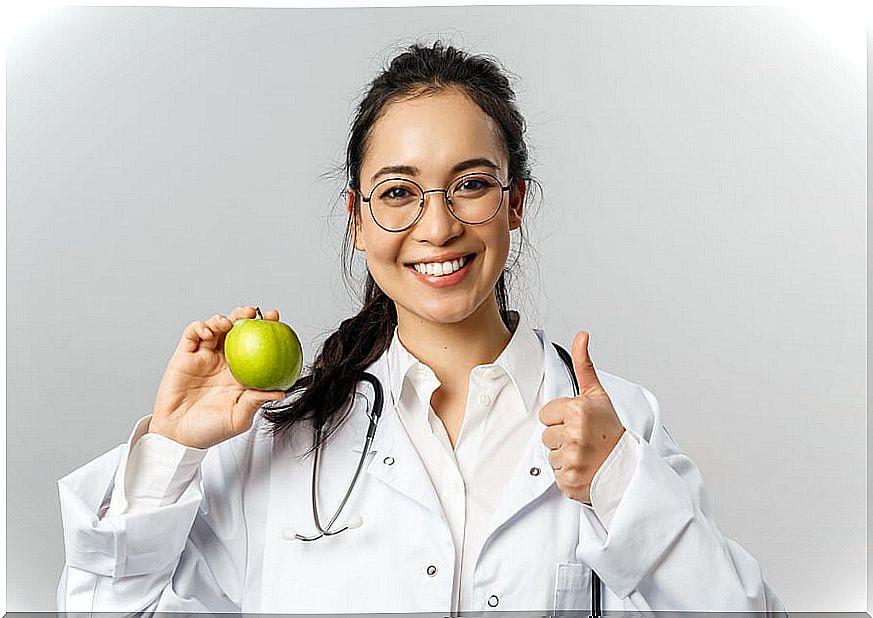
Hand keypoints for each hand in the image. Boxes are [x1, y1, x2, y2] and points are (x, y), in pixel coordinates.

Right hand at [149, 305, 287, 448]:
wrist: (179, 436)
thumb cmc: (211, 430)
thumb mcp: (239, 418)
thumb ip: (256, 401)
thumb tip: (281, 391)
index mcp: (241, 372)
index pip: (257, 344)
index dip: (266, 329)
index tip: (275, 319)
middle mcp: (224, 361)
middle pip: (236, 329)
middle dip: (245, 315)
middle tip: (254, 312)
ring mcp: (204, 357)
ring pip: (215, 327)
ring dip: (222, 318)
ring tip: (229, 323)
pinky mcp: (184, 357)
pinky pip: (192, 334)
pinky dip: (199, 327)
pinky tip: (207, 331)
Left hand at [538, 331, 625, 503]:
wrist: (628, 467)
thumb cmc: (611, 430)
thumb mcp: (598, 395)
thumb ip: (584, 365)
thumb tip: (581, 335)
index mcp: (578, 410)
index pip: (545, 414)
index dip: (561, 419)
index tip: (580, 423)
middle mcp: (575, 434)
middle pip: (545, 435)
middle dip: (562, 438)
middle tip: (584, 439)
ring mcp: (573, 458)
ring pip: (549, 455)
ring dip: (564, 456)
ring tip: (585, 454)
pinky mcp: (570, 480)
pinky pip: (555, 474)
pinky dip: (568, 474)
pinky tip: (584, 469)